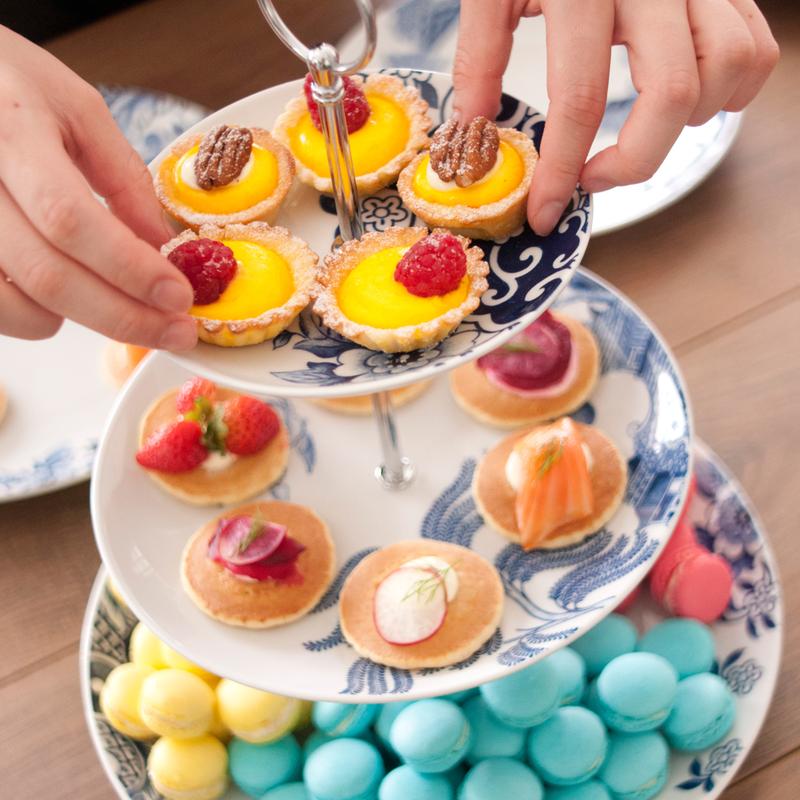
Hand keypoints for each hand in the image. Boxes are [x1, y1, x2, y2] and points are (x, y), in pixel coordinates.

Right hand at [0, 26, 196, 348]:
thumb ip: (122, 178)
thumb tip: (164, 248)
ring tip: (130, 310)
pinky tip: (73, 300)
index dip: (130, 268)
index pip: (70, 219)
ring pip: (17, 305)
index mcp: (10, 134)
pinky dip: (40, 320)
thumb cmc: (10, 88)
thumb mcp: (76, 108)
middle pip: (48, 275)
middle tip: (176, 333)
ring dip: (86, 321)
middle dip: (126, 315)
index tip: (180, 296)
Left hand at [452, 0, 778, 234]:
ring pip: (726, 70)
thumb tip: (472, 133)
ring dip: (686, 125)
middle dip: (632, 162)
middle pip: (671, 95)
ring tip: (639, 135)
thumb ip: (481, 55)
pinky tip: (686, 102)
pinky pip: (755, 45)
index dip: (561, 170)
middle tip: (594, 177)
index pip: (580, 97)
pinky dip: (730, 89)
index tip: (546, 212)